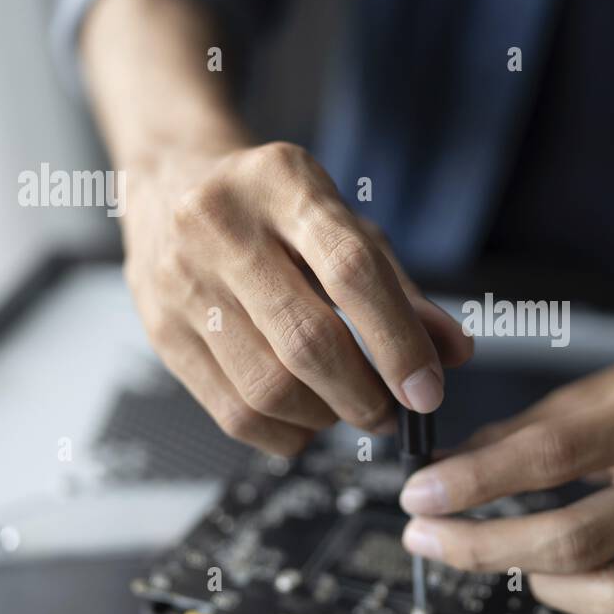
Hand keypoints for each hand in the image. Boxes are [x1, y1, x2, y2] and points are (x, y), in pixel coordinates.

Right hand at [120, 140, 472, 454]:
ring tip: (345, 408)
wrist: (172, 180)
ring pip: (267, 387)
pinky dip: (284, 433)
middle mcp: (221, 224)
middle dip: (363, 395)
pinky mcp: (160, 330)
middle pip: (306, 340)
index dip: (397, 342)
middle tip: (390, 412)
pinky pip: (231, 411)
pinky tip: (306, 419)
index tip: (427, 391)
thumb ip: (401, 290)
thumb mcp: (344, 226)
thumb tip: (453, 353)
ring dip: (324, 417)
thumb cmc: (275, 209)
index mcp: (282, 182)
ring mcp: (181, 279)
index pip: (351, 271)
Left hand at [398, 354, 613, 613]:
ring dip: (548, 585)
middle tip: (434, 539)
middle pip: (579, 538)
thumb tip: (447, 470)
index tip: (424, 494)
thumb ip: (524, 430)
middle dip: (487, 546)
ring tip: (526, 557)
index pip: (556, 453)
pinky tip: (578, 584)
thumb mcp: (600, 390)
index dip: (479, 480)